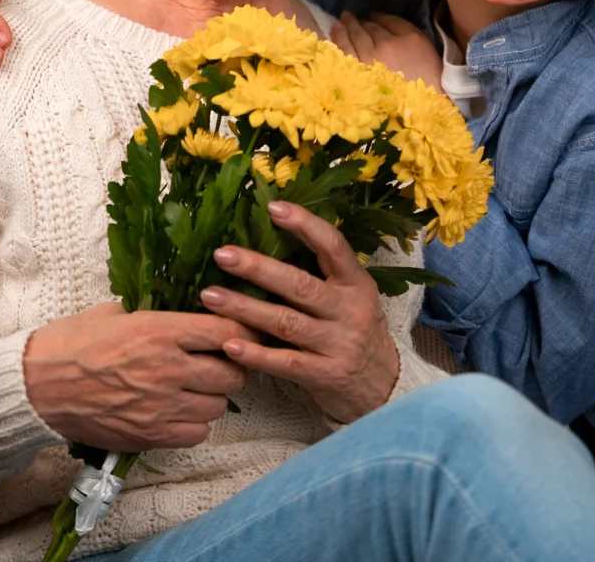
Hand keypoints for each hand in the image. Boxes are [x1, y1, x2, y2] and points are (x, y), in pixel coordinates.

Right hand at [23, 302, 256, 451]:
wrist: (37, 385)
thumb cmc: (74, 342)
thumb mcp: (116, 311)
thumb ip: (158, 313)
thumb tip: (188, 309)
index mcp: (160, 331)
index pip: (225, 330)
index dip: (242, 331)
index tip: (242, 331)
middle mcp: (167, 369)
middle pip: (232, 374)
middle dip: (232, 367)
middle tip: (221, 363)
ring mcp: (161, 406)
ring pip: (219, 406)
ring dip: (214, 397)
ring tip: (197, 389)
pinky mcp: (150, 435)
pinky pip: (198, 434)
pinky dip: (195, 424)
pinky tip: (180, 412)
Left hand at [199, 202, 398, 423]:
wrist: (384, 387)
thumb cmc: (356, 331)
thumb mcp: (353, 297)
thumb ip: (322, 274)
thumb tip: (272, 237)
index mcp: (356, 283)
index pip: (333, 246)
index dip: (305, 225)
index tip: (274, 207)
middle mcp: (349, 310)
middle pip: (299, 285)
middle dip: (258, 268)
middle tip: (222, 254)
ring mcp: (338, 344)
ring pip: (285, 322)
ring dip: (245, 308)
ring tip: (210, 296)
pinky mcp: (325, 375)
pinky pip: (285, 363)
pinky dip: (256, 354)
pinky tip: (229, 345)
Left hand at [330, 12, 442, 89]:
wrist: (419, 114)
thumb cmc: (430, 88)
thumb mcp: (429, 56)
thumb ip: (412, 38)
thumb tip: (390, 29)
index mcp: (409, 39)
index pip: (389, 21)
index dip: (379, 17)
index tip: (373, 17)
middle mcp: (387, 44)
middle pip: (371, 27)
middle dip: (362, 21)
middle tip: (352, 16)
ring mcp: (369, 58)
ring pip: (356, 35)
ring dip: (348, 25)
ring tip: (343, 19)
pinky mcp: (355, 72)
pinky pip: (344, 48)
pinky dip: (339, 36)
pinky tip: (335, 29)